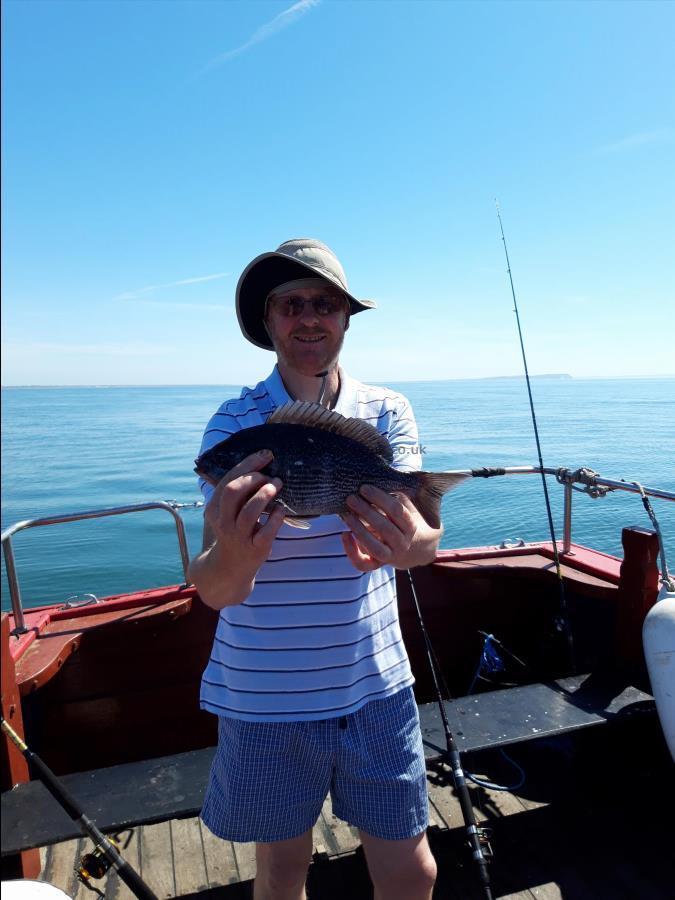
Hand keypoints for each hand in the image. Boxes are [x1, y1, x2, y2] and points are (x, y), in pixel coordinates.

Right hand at [190, 449, 285, 606]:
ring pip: (249, 512)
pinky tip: (280, 509)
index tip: (266, 455)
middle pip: (233, 492)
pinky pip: (266, 531)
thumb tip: (261, 466)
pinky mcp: (255, 549)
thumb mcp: (226, 512)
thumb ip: (237, 493)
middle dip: (253, 478)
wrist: (229, 568)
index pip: (227, 480)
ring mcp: (239, 536)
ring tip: (276, 486)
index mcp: (215, 508)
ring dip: (264, 495)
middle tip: (269, 476)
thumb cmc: (233, 531)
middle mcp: (224, 521)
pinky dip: (276, 517)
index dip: (247, 465)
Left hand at [341, 485, 418, 570]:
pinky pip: (363, 564)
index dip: (381, 499)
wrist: (416, 550)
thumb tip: (379, 479)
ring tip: (346, 515)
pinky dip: (352, 552)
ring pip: (375, 547)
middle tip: (351, 498)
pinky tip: (344, 535)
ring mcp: (390, 556)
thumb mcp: (408, 508)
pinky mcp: (377, 565)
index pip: (397, 512)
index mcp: (411, 527)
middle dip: (366, 512)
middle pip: (385, 528)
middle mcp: (402, 543)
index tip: (364, 488)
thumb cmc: (405, 522)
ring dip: (359, 531)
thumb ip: (397, 497)